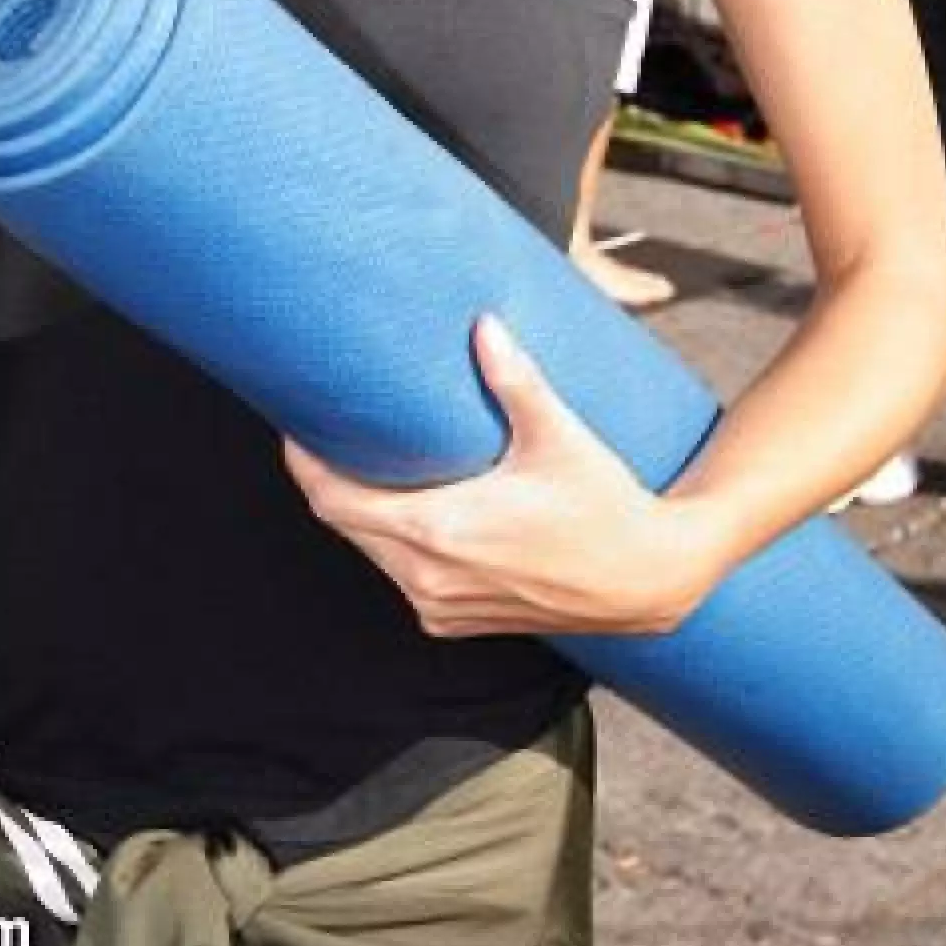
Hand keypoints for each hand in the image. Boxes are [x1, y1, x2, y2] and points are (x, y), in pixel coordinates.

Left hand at [283, 316, 718, 639]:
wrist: (649, 580)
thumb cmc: (604, 504)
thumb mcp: (558, 435)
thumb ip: (514, 379)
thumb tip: (483, 324)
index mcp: (439, 531)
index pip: (333, 500)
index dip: (304, 462)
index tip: (296, 425)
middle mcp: (428, 577)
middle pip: (343, 524)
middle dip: (329, 478)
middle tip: (332, 428)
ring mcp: (441, 606)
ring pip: (370, 552)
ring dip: (362, 512)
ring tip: (368, 461)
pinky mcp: (456, 621)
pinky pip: (401, 579)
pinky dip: (393, 544)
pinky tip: (411, 509)